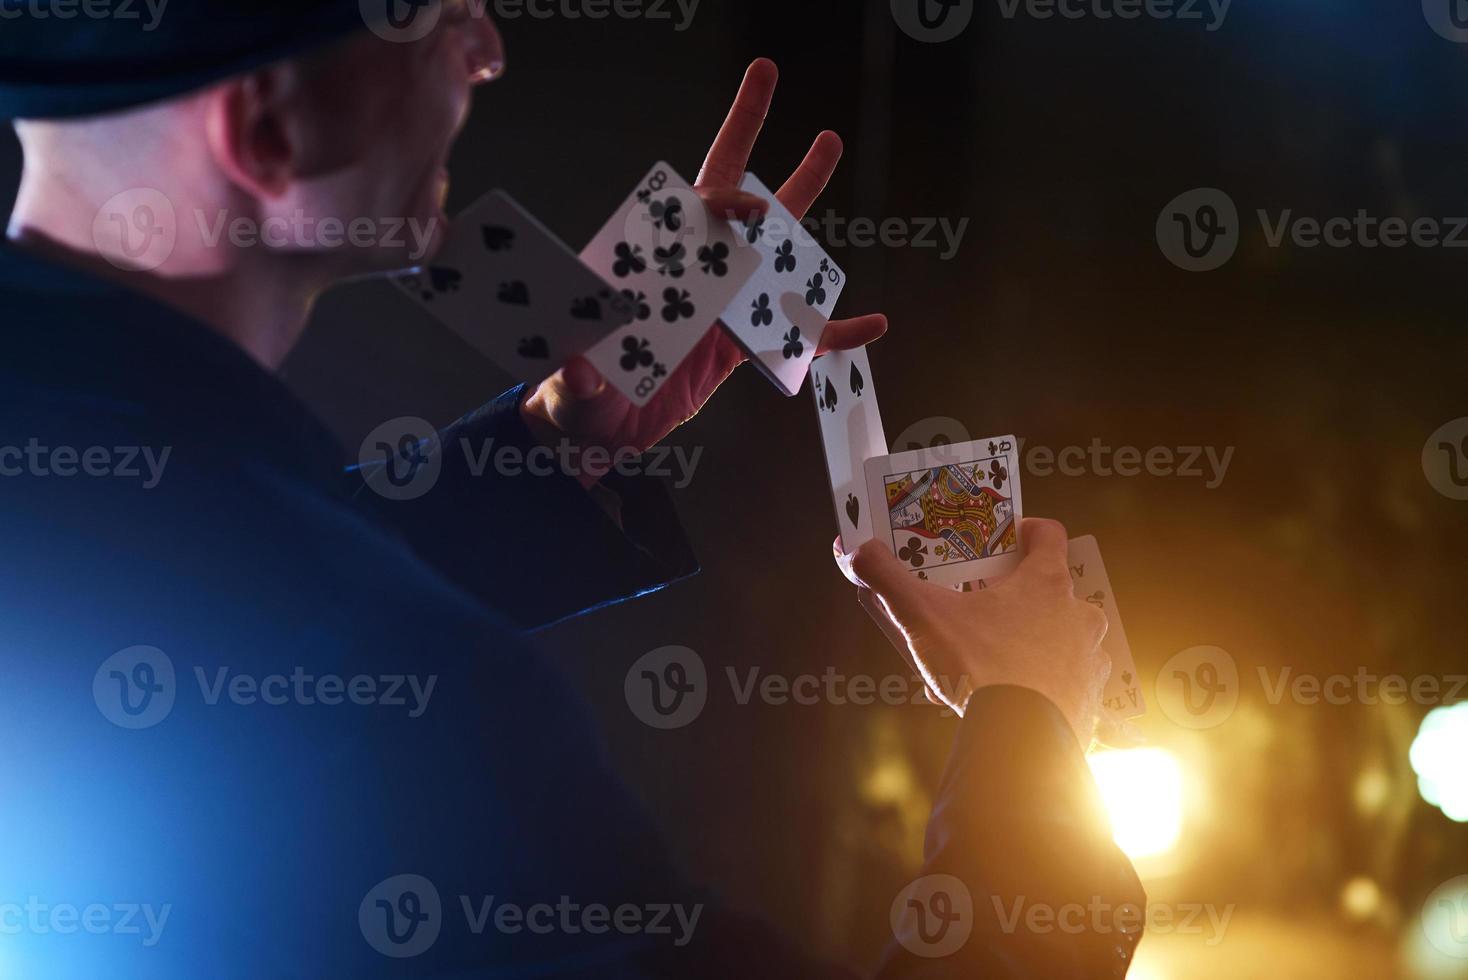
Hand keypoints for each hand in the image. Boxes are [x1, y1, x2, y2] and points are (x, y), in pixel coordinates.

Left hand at [522, 58, 887, 485]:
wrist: (600, 441)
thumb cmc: (576, 406)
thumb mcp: (570, 394)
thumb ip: (576, 380)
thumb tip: (579, 367)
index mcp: (647, 273)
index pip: (686, 217)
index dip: (720, 201)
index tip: (752, 207)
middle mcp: (684, 275)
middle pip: (723, 197)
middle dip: (745, 132)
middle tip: (765, 74)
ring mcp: (715, 304)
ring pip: (767, 247)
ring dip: (798, 199)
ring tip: (826, 145)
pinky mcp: (737, 345)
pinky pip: (793, 334)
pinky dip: (832, 330)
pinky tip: (871, 323)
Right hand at [839, 518, 1112, 745]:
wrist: (1020, 743)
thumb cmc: (979, 669)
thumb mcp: (921, 616)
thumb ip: (886, 578)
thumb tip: (855, 551)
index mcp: (1046, 583)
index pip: (1050, 534)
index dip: (1030, 530)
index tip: (1013, 535)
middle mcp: (1078, 616)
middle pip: (1057, 589)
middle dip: (1023, 595)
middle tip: (988, 607)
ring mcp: (1089, 660)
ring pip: (1065, 638)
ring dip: (1036, 642)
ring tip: (993, 660)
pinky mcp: (1089, 699)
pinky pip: (1067, 683)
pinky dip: (1042, 685)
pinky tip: (1008, 699)